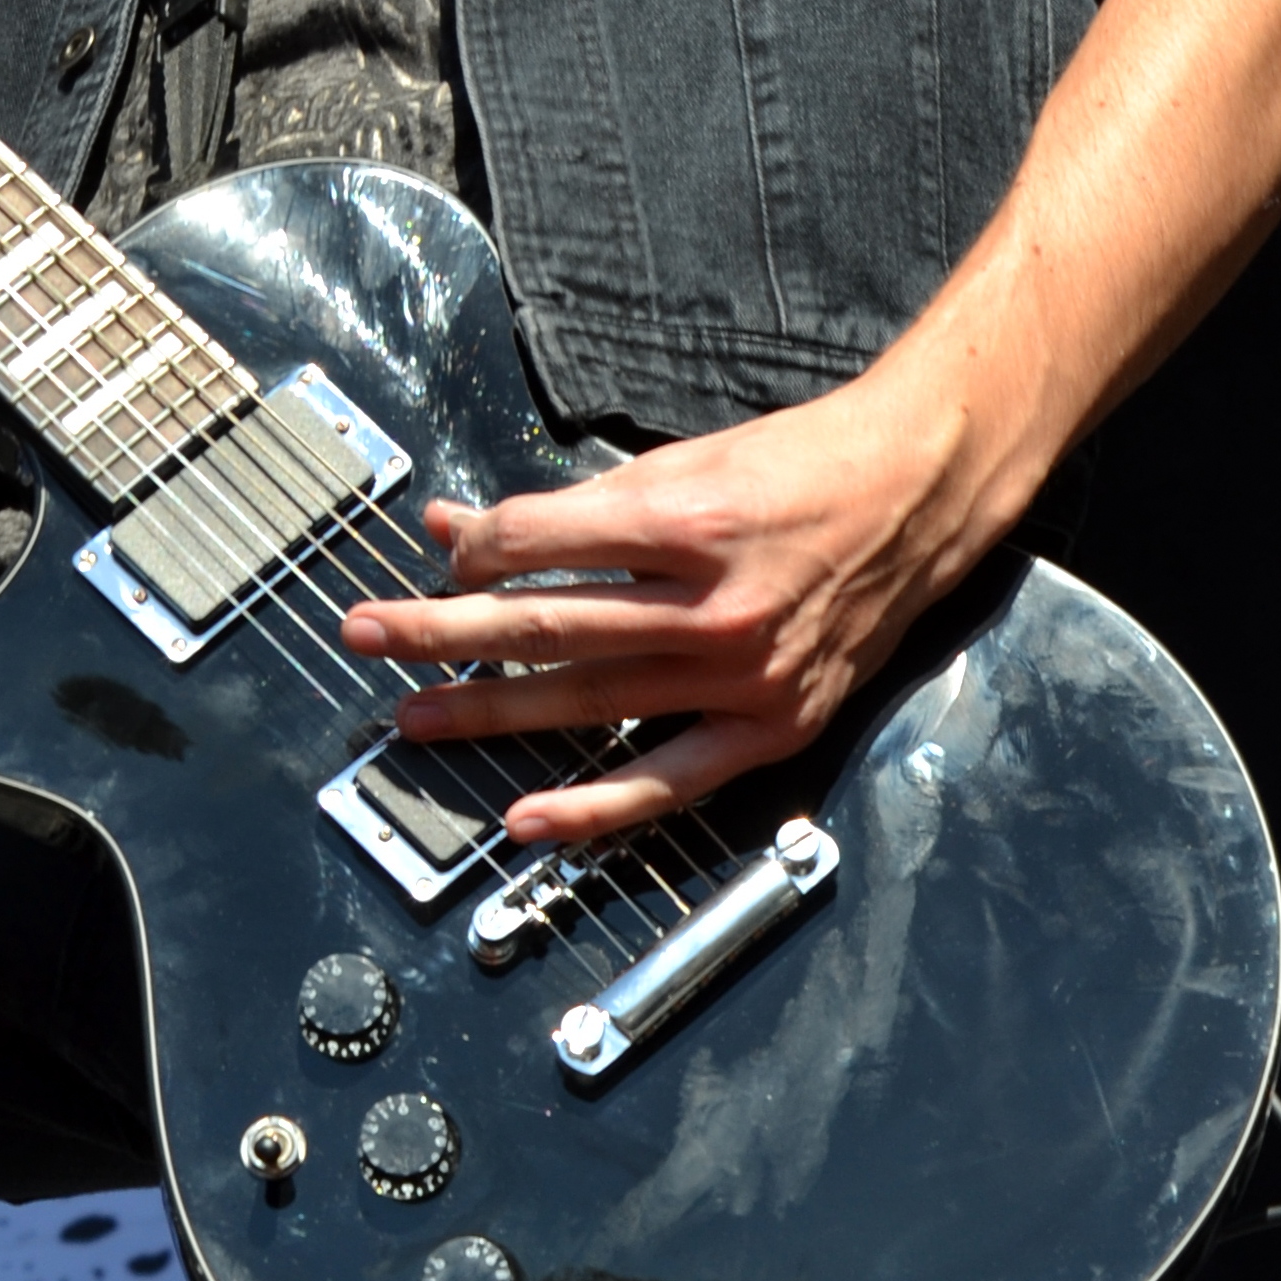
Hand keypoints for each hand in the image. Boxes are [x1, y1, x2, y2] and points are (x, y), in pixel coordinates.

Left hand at [338, 374, 986, 843]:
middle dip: (441, 632)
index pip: (539, 543)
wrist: (915, 498)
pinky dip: (593, 807)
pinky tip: (525, 820)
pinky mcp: (772, 727)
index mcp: (684, 518)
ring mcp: (742, 675)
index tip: (436, 556)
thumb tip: (460, 526)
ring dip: (488, 710)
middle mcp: (709, 604)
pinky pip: (668, 780)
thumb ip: (570, 508)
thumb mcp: (678, 461)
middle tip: (365, 635)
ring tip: (412, 714)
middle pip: (545, 624)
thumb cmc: (796, 466)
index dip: (474, 551)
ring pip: (587, 701)